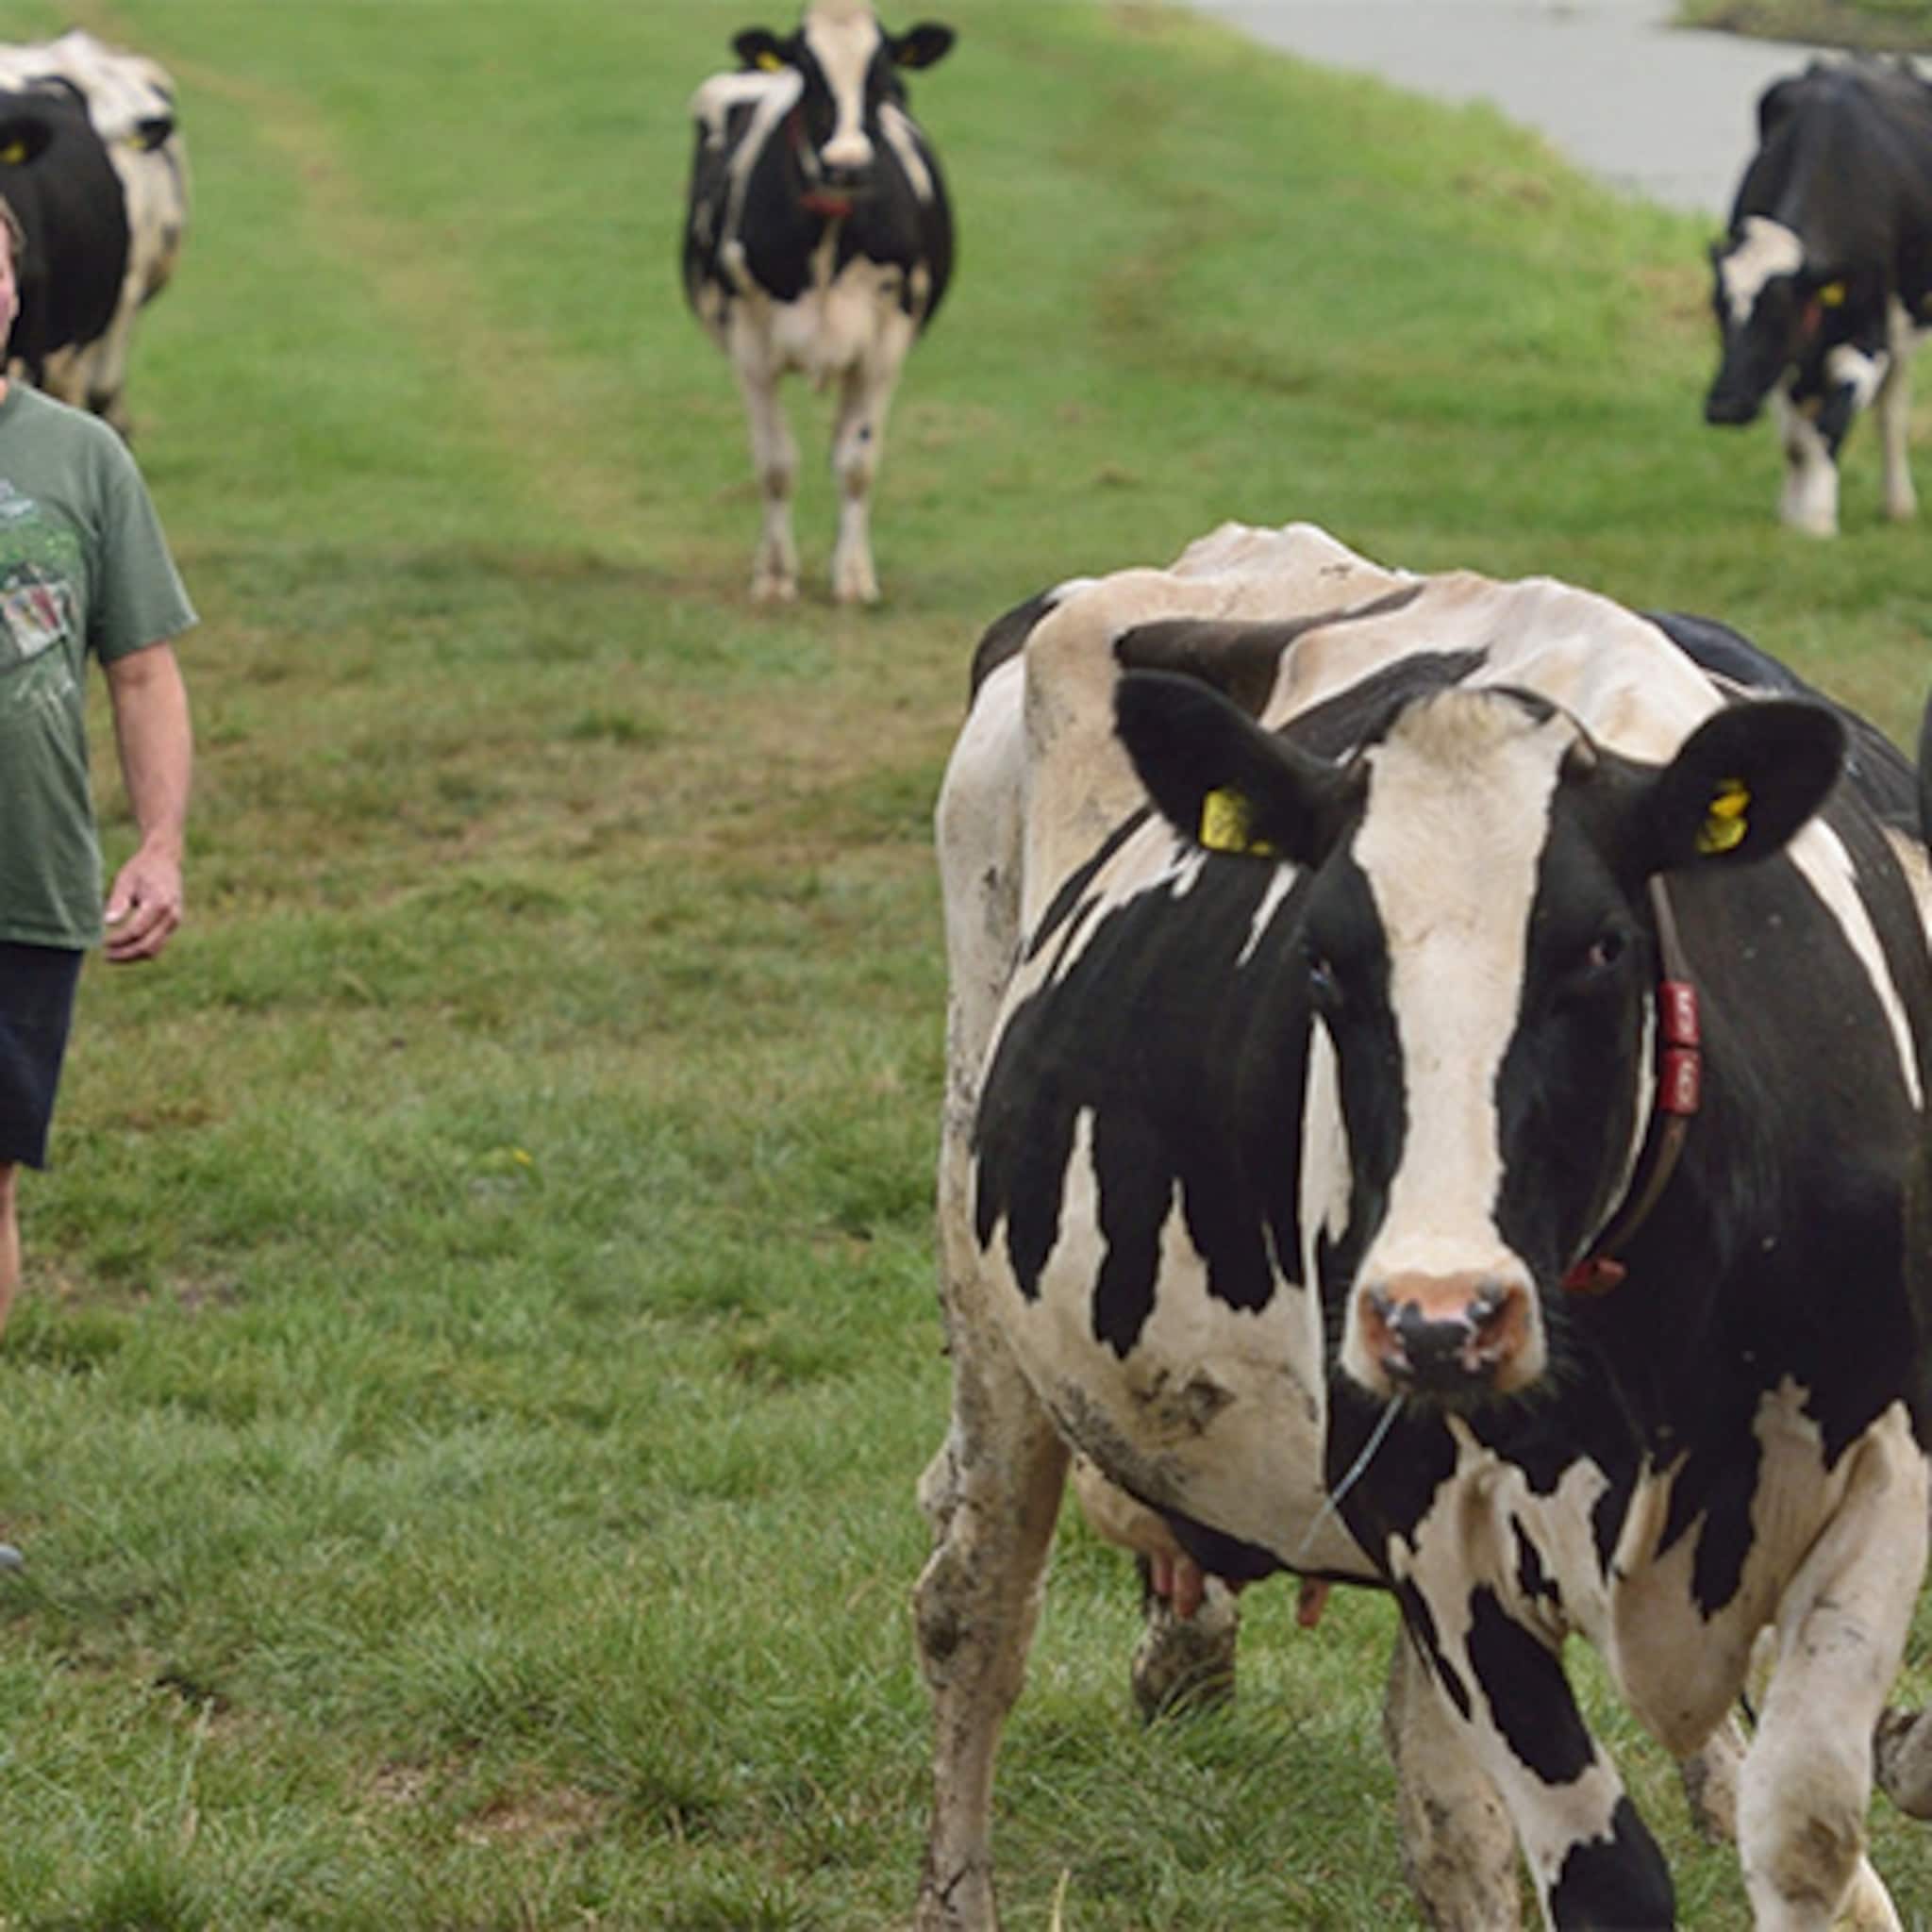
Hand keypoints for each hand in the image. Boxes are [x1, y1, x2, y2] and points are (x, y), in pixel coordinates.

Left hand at [103, 847, 182, 962]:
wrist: (165, 860)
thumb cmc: (141, 868)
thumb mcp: (125, 880)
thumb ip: (118, 902)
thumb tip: (108, 922)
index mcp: (159, 903)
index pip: (136, 931)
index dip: (118, 940)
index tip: (102, 942)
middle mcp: (171, 916)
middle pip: (147, 946)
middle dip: (125, 954)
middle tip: (105, 955)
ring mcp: (174, 922)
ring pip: (154, 949)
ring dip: (133, 956)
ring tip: (112, 955)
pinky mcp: (172, 925)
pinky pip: (157, 944)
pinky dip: (140, 950)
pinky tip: (124, 948)